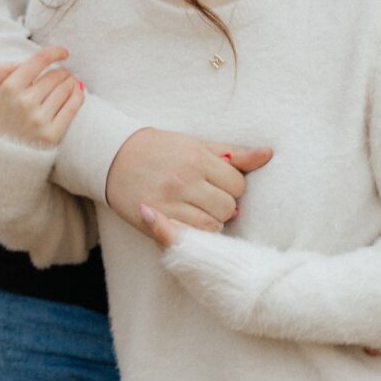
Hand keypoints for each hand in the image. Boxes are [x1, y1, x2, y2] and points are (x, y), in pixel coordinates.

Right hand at [0, 46, 82, 147]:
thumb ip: (0, 72)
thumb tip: (22, 62)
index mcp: (8, 89)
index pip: (38, 61)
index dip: (55, 52)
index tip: (64, 52)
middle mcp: (24, 103)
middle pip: (55, 75)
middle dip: (63, 71)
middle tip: (64, 74)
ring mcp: (39, 120)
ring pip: (65, 89)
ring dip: (72, 82)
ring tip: (71, 82)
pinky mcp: (51, 135)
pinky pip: (72, 107)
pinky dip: (78, 96)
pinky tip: (78, 91)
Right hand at [106, 130, 271, 238]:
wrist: (112, 157)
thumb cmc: (158, 149)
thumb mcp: (196, 144)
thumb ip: (233, 153)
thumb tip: (268, 154)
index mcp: (198, 158)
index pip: (237, 184)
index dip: (231, 187)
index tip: (216, 184)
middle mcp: (185, 180)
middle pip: (228, 207)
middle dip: (222, 205)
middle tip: (206, 199)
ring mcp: (170, 202)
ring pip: (213, 225)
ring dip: (210, 222)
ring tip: (196, 211)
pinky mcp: (156, 220)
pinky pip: (191, 236)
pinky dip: (195, 233)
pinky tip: (187, 222)